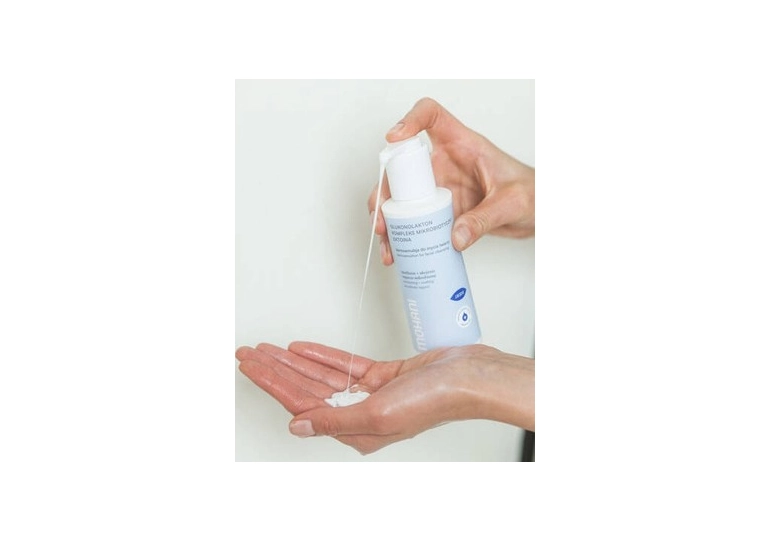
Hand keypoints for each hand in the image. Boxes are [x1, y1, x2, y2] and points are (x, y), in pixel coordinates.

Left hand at [236, 341, 533, 453]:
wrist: (470, 376)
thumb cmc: (435, 401)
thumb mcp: (377, 415)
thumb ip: (334, 420)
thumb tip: (298, 426)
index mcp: (355, 431)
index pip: (301, 404)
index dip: (272, 383)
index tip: (250, 365)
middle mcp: (360, 414)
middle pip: (306, 389)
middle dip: (275, 370)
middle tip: (249, 354)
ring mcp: (371, 394)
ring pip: (321, 376)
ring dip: (294, 361)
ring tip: (268, 349)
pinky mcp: (383, 376)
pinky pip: (345, 366)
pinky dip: (322, 355)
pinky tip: (302, 349)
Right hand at [370, 97, 534, 264]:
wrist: (538, 212)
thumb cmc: (531, 192)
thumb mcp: (512, 203)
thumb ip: (485, 219)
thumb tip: (455, 237)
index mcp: (463, 144)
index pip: (432, 116)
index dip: (410, 120)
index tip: (395, 137)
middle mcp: (444, 163)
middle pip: (403, 165)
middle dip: (385, 189)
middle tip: (382, 215)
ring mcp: (439, 188)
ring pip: (402, 197)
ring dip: (387, 218)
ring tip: (386, 241)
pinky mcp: (440, 211)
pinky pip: (414, 222)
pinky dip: (402, 238)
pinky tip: (397, 253)